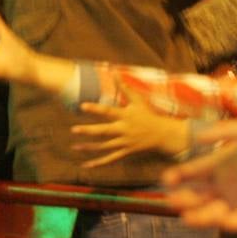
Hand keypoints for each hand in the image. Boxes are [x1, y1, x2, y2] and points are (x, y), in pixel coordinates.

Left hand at [72, 82, 190, 165]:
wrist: (163, 134)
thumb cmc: (148, 114)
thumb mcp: (138, 100)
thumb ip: (124, 87)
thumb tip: (115, 72)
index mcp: (125, 116)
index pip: (108, 111)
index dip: (95, 108)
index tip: (82, 105)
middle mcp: (124, 129)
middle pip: (104, 131)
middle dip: (88, 131)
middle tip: (73, 130)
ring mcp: (125, 142)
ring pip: (105, 147)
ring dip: (89, 147)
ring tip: (74, 147)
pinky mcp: (126, 152)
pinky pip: (111, 159)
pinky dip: (99, 163)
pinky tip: (87, 165)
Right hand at [163, 117, 236, 230]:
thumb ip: (223, 130)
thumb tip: (196, 136)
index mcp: (223, 162)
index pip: (195, 172)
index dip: (180, 176)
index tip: (166, 180)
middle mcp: (228, 183)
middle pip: (199, 195)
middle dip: (184, 199)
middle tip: (173, 201)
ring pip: (214, 212)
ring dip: (202, 215)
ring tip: (189, 216)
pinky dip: (230, 222)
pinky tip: (223, 219)